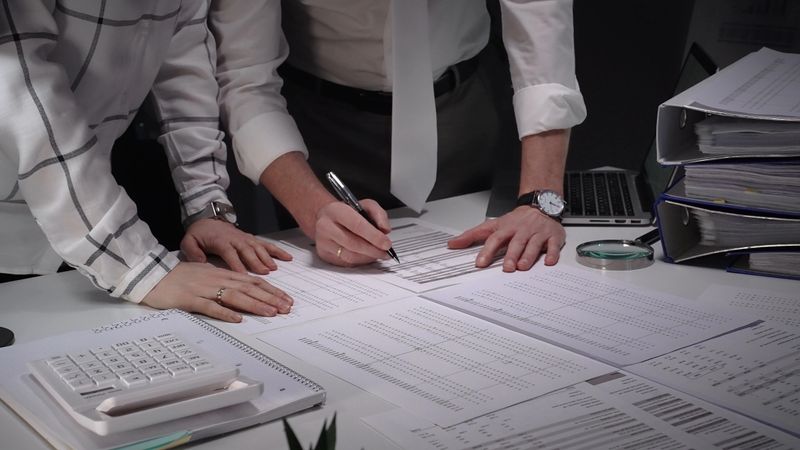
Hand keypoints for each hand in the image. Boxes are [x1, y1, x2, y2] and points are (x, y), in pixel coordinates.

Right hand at [142, 262, 292, 321]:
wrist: (151, 274)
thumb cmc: (179, 276)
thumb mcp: (206, 274)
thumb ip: (224, 280)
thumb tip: (243, 288)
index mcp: (221, 274)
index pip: (252, 282)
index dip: (271, 291)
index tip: (286, 299)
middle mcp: (216, 279)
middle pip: (248, 288)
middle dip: (270, 298)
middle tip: (287, 308)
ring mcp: (204, 289)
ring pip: (234, 296)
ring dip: (255, 305)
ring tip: (271, 312)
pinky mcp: (190, 299)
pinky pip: (210, 306)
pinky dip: (224, 312)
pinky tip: (237, 318)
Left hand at [182, 218, 291, 273]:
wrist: (208, 219)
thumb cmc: (200, 234)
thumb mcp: (189, 241)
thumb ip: (192, 251)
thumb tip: (199, 261)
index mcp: (221, 241)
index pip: (230, 254)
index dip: (237, 265)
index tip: (244, 277)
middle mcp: (236, 239)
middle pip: (248, 252)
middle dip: (257, 263)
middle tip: (265, 275)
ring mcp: (246, 239)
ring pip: (259, 248)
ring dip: (267, 258)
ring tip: (274, 269)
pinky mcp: (252, 239)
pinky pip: (266, 245)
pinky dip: (277, 251)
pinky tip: (287, 258)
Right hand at [313, 200, 392, 266]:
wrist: (328, 218)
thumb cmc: (347, 213)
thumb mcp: (364, 205)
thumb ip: (378, 214)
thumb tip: (385, 230)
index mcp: (336, 211)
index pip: (357, 225)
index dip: (374, 236)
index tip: (386, 244)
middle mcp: (325, 226)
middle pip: (353, 243)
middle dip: (373, 250)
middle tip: (385, 252)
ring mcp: (323, 242)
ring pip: (349, 256)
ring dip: (368, 258)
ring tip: (378, 254)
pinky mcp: (324, 254)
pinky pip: (345, 263)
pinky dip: (360, 262)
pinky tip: (367, 256)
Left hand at [448, 207, 565, 271]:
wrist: (540, 205)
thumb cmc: (516, 220)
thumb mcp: (493, 225)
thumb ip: (472, 235)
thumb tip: (452, 244)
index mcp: (507, 228)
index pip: (495, 239)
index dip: (487, 251)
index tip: (480, 263)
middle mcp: (522, 230)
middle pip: (515, 243)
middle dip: (511, 255)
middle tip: (507, 268)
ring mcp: (538, 233)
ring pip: (533, 245)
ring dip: (528, 256)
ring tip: (522, 267)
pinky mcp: (553, 236)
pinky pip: (553, 245)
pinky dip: (552, 253)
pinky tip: (549, 262)